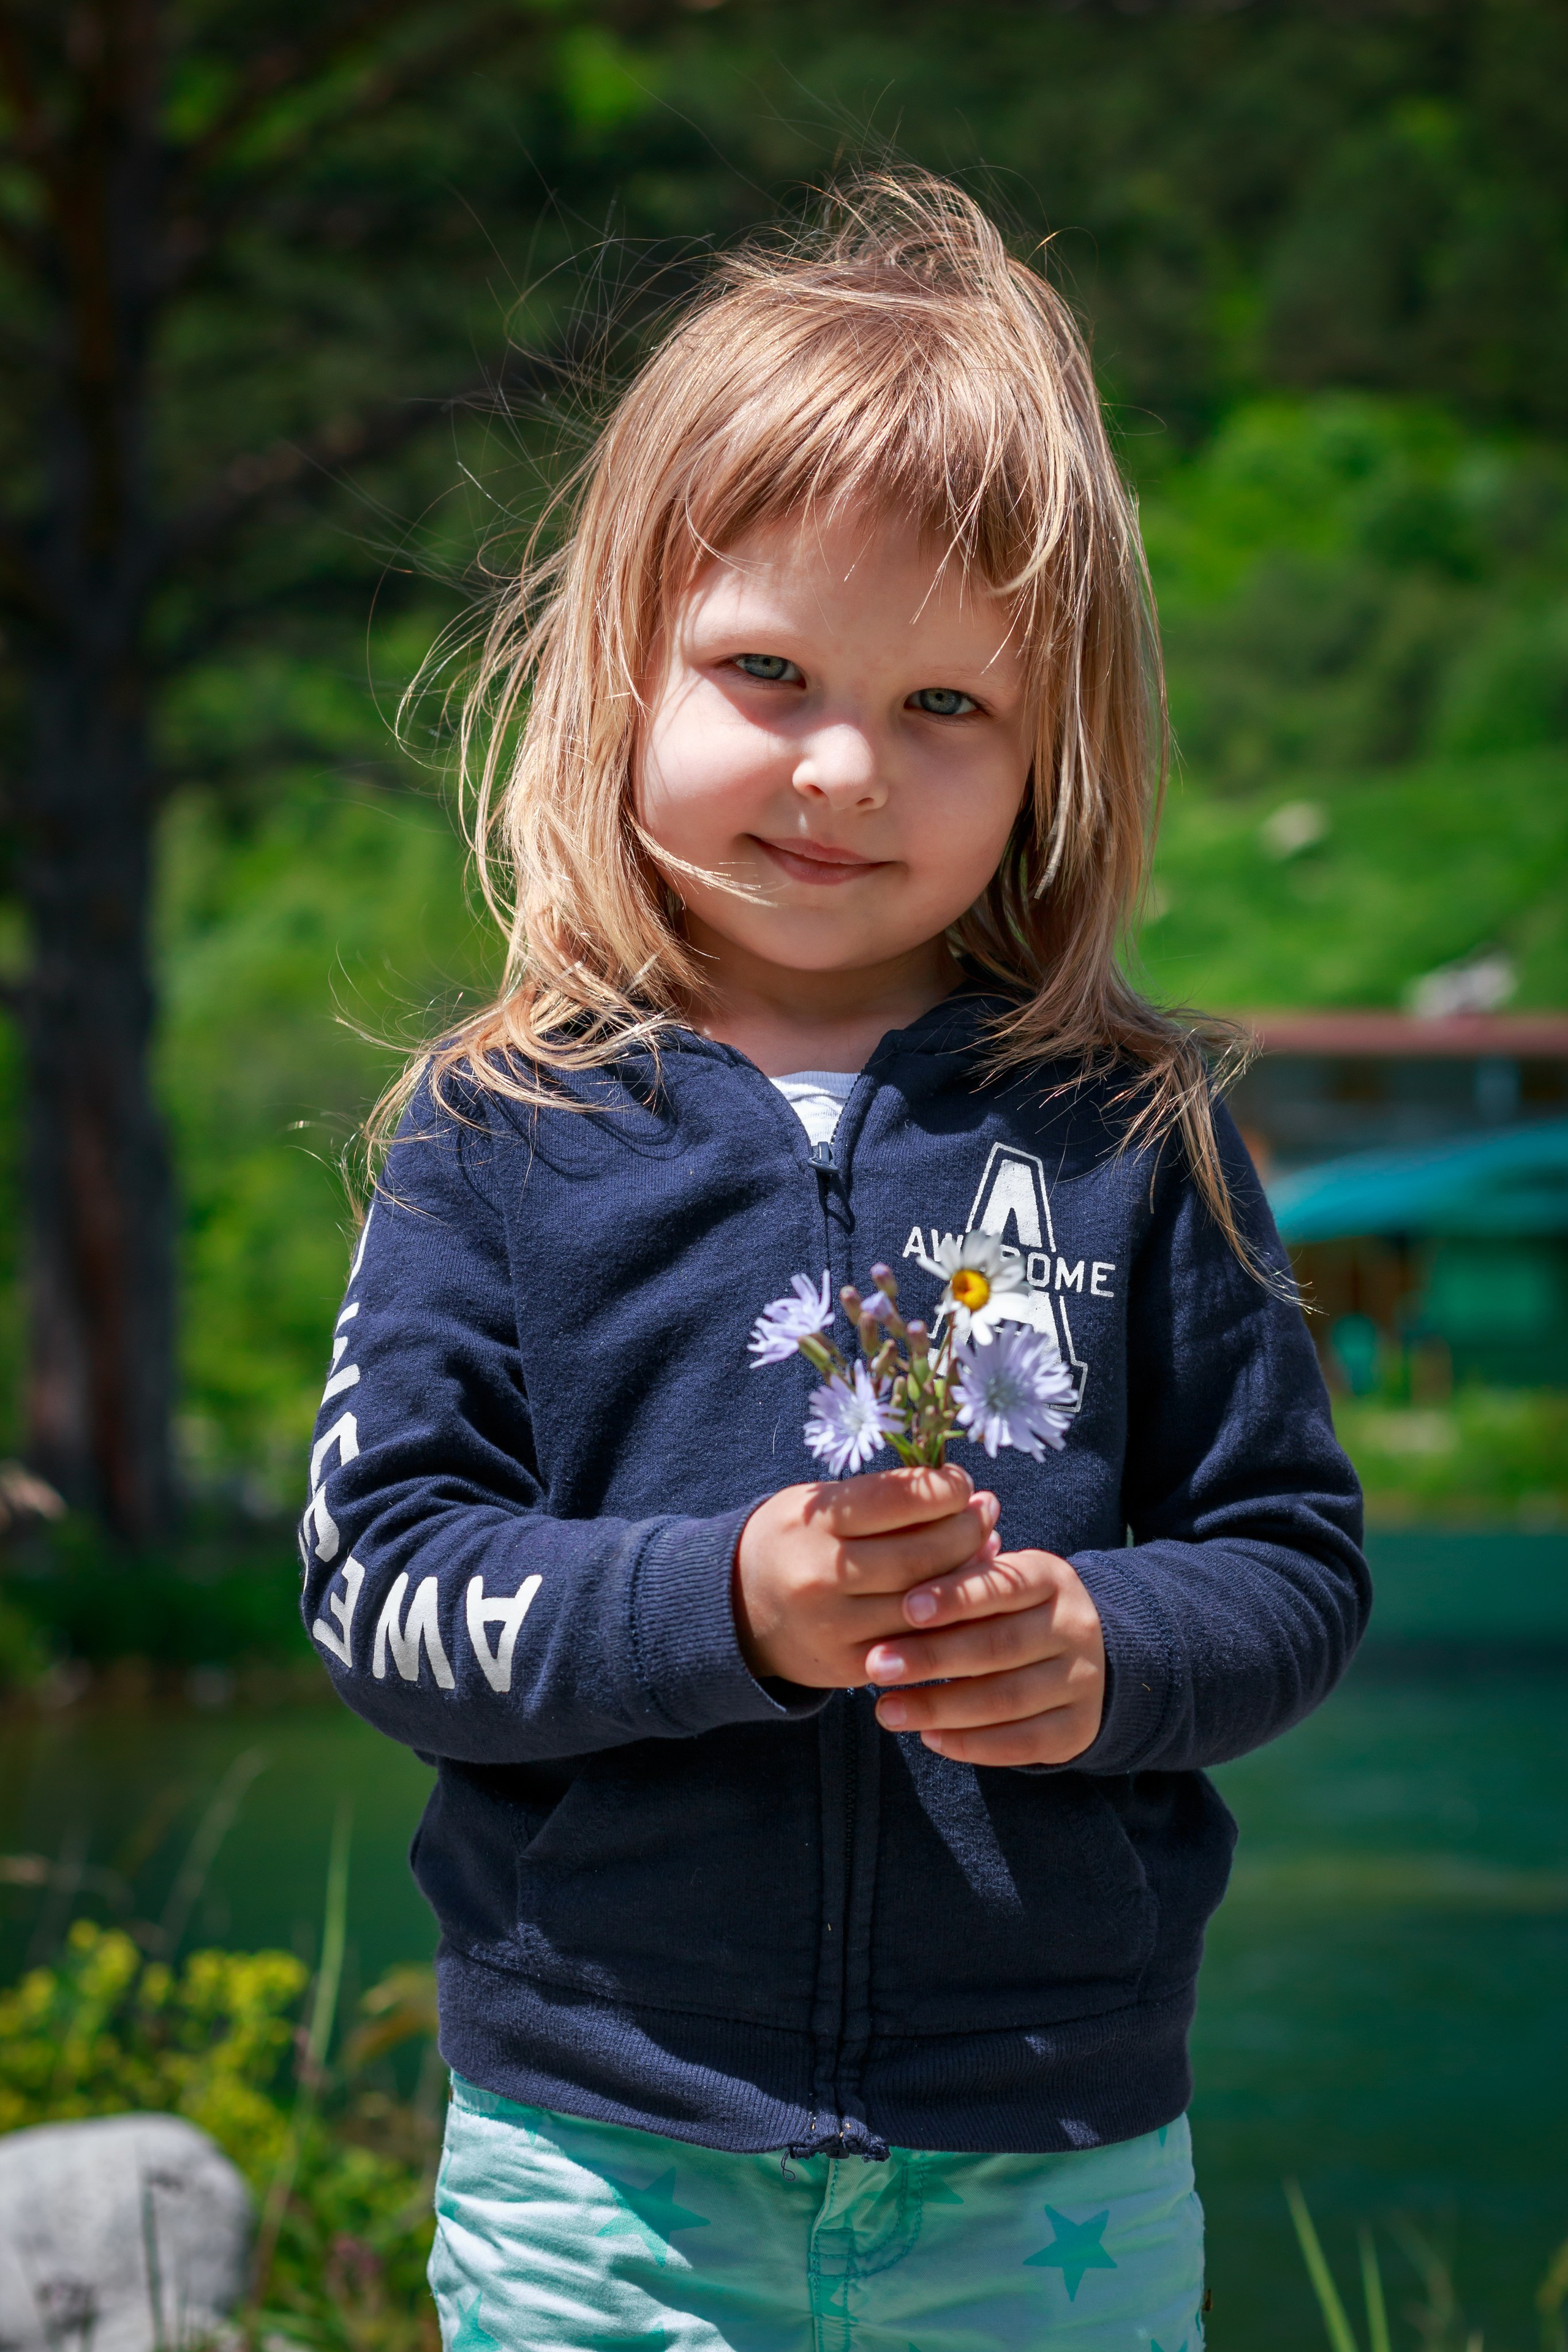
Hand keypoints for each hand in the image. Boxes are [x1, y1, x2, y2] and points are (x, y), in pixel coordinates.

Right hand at [735, 1467, 999, 1688]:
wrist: (738, 1607)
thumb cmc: (795, 1539)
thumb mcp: (820, 1504)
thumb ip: (884, 1498)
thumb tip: (964, 1497)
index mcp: (813, 1524)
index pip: (896, 1499)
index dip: (944, 1488)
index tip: (962, 1482)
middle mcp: (821, 1576)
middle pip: (921, 1555)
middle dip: (967, 1529)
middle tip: (986, 1511)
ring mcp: (836, 1628)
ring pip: (927, 1604)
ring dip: (971, 1574)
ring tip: (986, 1546)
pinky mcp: (850, 1667)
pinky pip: (918, 1644)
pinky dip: (951, 1618)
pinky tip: (966, 1594)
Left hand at [864, 1547, 1105, 1765]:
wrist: (1079, 1657)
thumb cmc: (1007, 1612)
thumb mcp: (992, 1585)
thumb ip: (955, 1585)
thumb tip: (896, 1591)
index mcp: (1051, 1579)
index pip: (1003, 1586)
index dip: (955, 1597)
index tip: (905, 1608)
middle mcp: (1075, 1627)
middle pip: (1000, 1646)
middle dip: (932, 1657)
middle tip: (877, 1665)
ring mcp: (1082, 1680)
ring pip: (1006, 1699)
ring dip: (939, 1707)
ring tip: (886, 1710)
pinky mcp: (1078, 1729)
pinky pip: (1021, 1743)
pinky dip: (971, 1743)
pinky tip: (928, 1737)